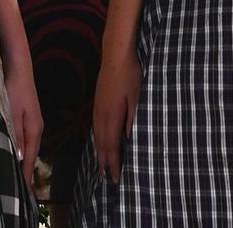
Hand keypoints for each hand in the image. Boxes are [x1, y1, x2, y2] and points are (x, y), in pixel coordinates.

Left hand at [3, 51, 43, 184]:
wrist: (19, 68)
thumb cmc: (15, 89)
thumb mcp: (12, 112)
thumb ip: (15, 134)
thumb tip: (19, 157)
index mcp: (34, 129)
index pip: (31, 157)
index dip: (27, 174)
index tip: (25, 192)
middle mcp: (36, 128)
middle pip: (31, 154)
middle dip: (26, 171)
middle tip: (20, 190)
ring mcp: (32, 123)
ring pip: (28, 147)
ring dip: (23, 161)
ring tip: (17, 177)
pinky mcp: (26, 118)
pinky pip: (24, 139)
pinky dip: (21, 150)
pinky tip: (15, 154)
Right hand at [90, 52, 141, 182]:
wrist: (115, 54)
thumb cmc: (130, 75)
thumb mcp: (136, 98)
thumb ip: (132, 119)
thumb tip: (130, 140)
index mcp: (111, 116)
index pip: (111, 145)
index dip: (113, 163)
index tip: (115, 179)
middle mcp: (101, 114)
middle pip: (101, 143)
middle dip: (104, 161)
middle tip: (106, 179)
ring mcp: (97, 107)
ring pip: (96, 135)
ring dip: (99, 152)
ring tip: (101, 165)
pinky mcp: (98, 101)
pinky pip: (95, 127)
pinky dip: (97, 139)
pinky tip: (100, 141)